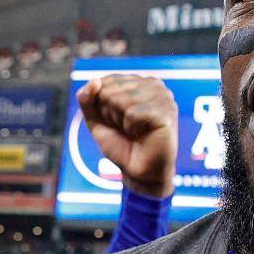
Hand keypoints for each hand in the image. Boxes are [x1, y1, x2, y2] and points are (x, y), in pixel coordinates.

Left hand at [77, 75, 176, 197]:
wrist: (138, 173)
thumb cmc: (122, 145)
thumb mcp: (97, 120)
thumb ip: (87, 99)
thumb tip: (94, 81)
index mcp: (139, 81)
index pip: (104, 82)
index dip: (103, 107)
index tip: (118, 121)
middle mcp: (153, 84)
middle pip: (110, 90)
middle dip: (111, 114)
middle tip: (127, 130)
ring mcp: (162, 96)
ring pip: (120, 100)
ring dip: (120, 122)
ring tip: (135, 132)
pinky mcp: (166, 112)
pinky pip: (132, 112)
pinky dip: (130, 128)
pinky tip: (143, 134)